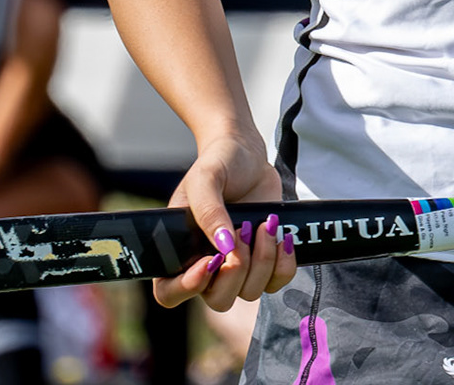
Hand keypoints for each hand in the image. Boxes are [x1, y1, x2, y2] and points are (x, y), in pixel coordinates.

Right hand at [155, 133, 296, 311]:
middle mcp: (208, 265)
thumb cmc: (218, 164)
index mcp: (181, 251)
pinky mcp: (265, 260)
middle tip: (242, 230)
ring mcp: (238, 265)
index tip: (211, 260)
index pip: (170, 292)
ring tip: (263, 225)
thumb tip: (225, 248)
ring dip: (262, 261)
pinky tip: (282, 237)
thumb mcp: (206, 178)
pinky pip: (276, 282)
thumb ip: (209, 211)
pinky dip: (283, 264)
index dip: (187, 287)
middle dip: (236, 271)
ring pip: (250, 292)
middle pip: (218, 300)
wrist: (248, 154)